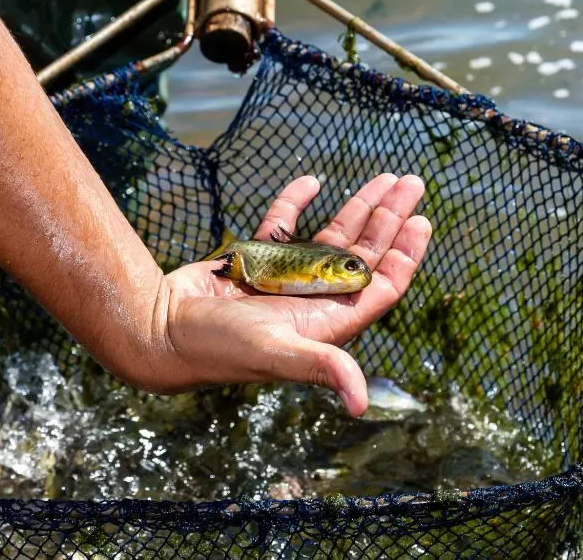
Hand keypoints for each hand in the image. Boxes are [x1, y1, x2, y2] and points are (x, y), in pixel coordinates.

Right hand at [140, 173, 431, 416]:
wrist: (161, 332)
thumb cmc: (217, 349)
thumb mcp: (275, 353)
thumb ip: (320, 367)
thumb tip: (360, 404)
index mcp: (327, 321)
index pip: (380, 284)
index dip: (405, 255)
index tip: (421, 220)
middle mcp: (312, 298)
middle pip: (364, 253)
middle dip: (389, 219)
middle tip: (411, 183)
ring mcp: (285, 278)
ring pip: (332, 236)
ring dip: (358, 207)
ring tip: (383, 177)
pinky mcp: (256, 261)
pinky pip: (283, 226)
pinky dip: (297, 203)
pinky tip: (313, 182)